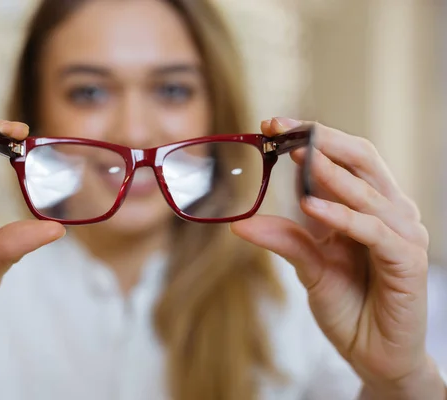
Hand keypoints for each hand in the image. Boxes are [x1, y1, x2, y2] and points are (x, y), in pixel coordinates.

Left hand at [231, 118, 443, 397]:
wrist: (373, 353)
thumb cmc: (347, 304)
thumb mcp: (309, 266)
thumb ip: (284, 239)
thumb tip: (239, 224)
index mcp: (363, 207)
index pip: (341, 158)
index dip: (309, 138)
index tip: (270, 125)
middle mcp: (387, 212)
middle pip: (360, 159)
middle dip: (320, 140)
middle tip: (281, 128)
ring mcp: (401, 233)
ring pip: (367, 189)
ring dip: (330, 171)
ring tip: (294, 154)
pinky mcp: (407, 260)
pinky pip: (374, 229)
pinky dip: (342, 215)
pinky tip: (312, 205)